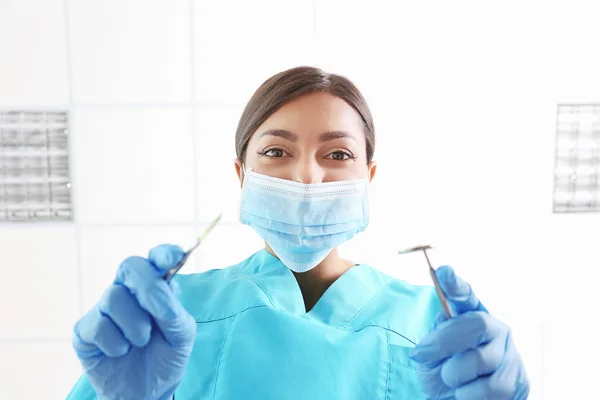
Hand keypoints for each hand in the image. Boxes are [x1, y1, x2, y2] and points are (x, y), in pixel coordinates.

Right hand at [72, 245, 196, 399]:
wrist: (148, 391)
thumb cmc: (166, 356)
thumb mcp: (182, 334)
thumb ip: (174, 311)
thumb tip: (161, 295)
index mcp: (155, 286)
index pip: (156, 258)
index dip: (163, 253)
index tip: (173, 257)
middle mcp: (128, 291)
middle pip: (130, 267)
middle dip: (149, 287)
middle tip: (163, 314)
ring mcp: (104, 309)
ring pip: (113, 297)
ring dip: (135, 325)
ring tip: (142, 342)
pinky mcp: (85, 330)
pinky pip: (98, 325)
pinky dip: (116, 343)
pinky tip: (121, 352)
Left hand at [409, 266, 529, 399]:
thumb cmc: (443, 373)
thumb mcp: (430, 356)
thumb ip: (434, 340)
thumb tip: (435, 336)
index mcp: (470, 316)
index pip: (465, 295)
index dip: (455, 283)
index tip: (443, 271)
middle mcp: (494, 329)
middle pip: (476, 325)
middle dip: (444, 342)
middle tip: (420, 355)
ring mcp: (510, 353)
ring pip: (482, 360)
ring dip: (455, 375)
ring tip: (451, 380)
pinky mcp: (519, 380)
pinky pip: (491, 388)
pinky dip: (469, 395)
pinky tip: (465, 393)